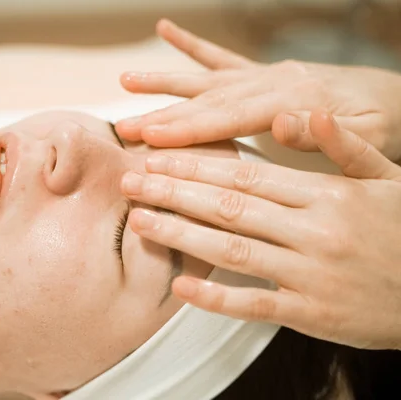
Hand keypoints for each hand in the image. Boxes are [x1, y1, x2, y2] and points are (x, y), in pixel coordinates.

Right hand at [116, 19, 400, 162]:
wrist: (396, 96)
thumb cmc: (383, 124)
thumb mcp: (368, 138)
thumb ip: (323, 133)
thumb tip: (281, 122)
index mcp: (293, 98)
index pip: (229, 116)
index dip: (188, 128)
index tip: (151, 137)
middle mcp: (272, 80)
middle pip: (208, 99)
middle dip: (163, 115)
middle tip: (123, 127)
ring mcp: (264, 73)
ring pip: (206, 79)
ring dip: (165, 81)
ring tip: (126, 81)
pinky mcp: (263, 73)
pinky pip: (223, 57)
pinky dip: (192, 45)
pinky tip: (167, 31)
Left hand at [120, 109, 400, 349]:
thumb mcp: (387, 179)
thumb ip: (344, 147)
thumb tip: (302, 115)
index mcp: (328, 194)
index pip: (247, 173)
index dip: (197, 164)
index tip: (158, 157)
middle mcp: (314, 231)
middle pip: (229, 205)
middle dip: (174, 191)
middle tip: (131, 181)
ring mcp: (311, 274)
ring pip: (232, 249)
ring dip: (181, 234)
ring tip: (140, 220)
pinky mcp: (311, 314)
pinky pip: (254, 304)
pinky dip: (216, 297)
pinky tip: (180, 285)